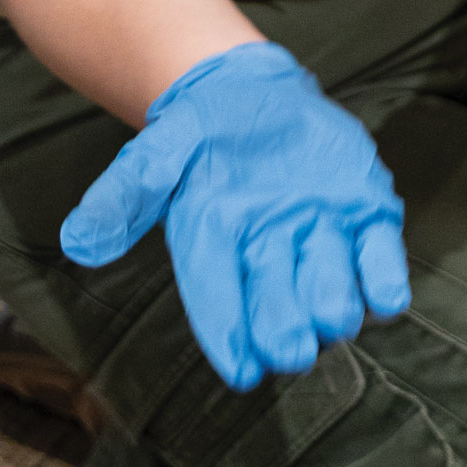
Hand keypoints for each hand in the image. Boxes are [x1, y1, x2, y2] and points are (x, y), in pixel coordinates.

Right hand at [58, 40, 410, 393]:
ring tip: (332, 320)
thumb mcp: (156, 152)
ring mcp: (320, 235)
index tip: (241, 372)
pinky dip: (384, 276)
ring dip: (334, 303)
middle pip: (278, 302)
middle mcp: (269, 252)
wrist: (251, 93)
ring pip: (332, 285)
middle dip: (284, 328)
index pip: (218, 299)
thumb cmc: (199, 132)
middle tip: (290, 351)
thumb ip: (125, 195)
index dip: (229, 335)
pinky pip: (379, 254)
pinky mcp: (364, 214)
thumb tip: (79, 242)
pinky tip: (387, 296)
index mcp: (215, 245)